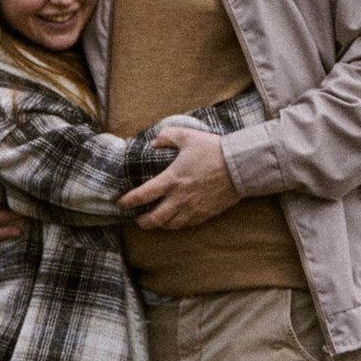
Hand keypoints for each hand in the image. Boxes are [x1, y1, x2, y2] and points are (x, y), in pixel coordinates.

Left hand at [126, 123, 240, 231]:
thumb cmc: (213, 150)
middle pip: (154, 219)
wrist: (239, 165)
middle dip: (141, 222)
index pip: (143, 196)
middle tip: (137, 218)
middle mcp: (180, 198)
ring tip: (155, 220)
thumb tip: (154, 142)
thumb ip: (166, 136)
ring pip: (170, 226)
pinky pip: (186, 225)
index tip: (120, 203)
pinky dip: (176, 224)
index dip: (128, 202)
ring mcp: (193, 208)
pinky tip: (174, 219)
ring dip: (159, 225)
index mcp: (172, 179)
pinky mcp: (205, 214)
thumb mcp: (187, 135)